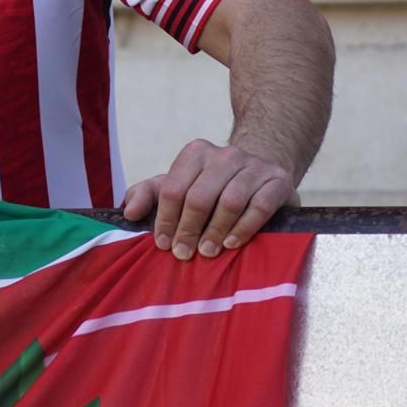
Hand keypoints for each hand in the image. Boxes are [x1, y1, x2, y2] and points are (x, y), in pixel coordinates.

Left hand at [121, 138, 298, 259]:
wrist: (262, 171)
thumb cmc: (213, 183)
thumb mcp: (179, 183)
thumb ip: (149, 194)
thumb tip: (129, 213)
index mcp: (195, 153)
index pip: (173, 188)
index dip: (166, 219)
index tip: (163, 244)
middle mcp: (225, 155)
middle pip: (200, 196)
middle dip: (188, 228)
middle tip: (183, 253)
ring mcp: (253, 166)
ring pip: (230, 201)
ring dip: (215, 231)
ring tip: (207, 253)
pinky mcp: (277, 181)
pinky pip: (259, 207)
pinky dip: (244, 228)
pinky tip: (232, 244)